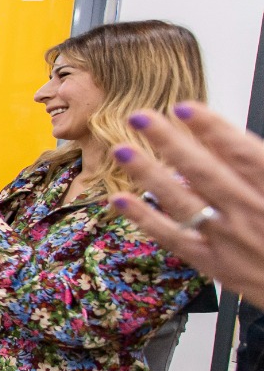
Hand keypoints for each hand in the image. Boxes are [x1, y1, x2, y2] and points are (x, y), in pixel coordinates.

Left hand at [110, 102, 263, 302]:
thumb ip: (262, 165)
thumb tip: (233, 142)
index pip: (242, 152)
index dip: (212, 128)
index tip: (185, 108)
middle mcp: (249, 211)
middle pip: (203, 170)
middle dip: (169, 141)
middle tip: (140, 117)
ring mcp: (228, 238)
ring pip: (181, 201)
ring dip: (149, 173)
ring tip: (123, 149)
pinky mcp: (213, 262)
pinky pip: (173, 237)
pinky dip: (145, 219)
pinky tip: (121, 200)